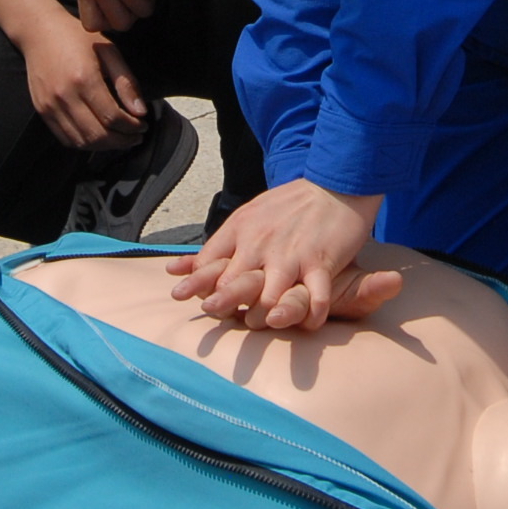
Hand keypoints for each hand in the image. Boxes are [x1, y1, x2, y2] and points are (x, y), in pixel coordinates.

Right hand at [23, 10, 146, 150]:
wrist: (39, 32)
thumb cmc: (77, 38)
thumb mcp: (109, 51)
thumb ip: (126, 82)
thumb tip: (141, 111)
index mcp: (85, 79)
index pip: (112, 117)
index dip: (132, 127)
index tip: (144, 124)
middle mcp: (65, 96)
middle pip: (98, 135)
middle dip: (123, 140)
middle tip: (137, 135)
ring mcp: (50, 106)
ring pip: (82, 142)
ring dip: (105, 146)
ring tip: (121, 138)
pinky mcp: (42, 111)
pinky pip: (66, 138)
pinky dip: (86, 143)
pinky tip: (100, 136)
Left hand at [168, 178, 391, 329]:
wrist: (334, 184)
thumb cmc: (287, 206)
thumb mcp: (245, 217)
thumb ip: (215, 246)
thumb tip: (173, 269)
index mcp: (240, 230)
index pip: (207, 266)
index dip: (201, 288)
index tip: (202, 301)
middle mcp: (261, 244)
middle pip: (232, 285)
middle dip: (224, 307)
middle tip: (224, 320)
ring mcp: (290, 254)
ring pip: (269, 298)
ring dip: (264, 318)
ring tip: (266, 325)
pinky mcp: (320, 262)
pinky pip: (315, 296)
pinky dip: (312, 315)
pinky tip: (309, 324)